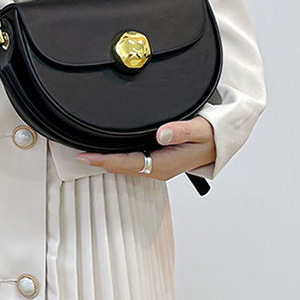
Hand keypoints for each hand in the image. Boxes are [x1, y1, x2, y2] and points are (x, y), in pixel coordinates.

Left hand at [75, 116, 216, 180]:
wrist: (221, 144)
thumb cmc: (211, 136)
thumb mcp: (200, 129)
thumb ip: (181, 129)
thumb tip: (162, 133)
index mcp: (165, 164)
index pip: (128, 163)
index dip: (106, 160)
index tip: (87, 158)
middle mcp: (158, 169)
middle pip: (123, 167)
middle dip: (101, 162)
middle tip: (79, 156)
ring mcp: (158, 168)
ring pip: (127, 166)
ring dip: (108, 161)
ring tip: (87, 156)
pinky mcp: (158, 163)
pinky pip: (133, 163)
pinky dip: (118, 159)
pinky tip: (109, 153)